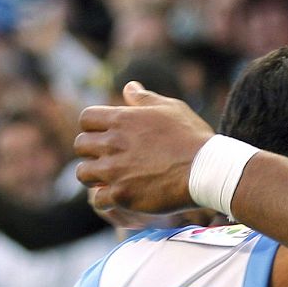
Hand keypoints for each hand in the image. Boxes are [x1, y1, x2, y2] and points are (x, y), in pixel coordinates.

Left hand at [74, 81, 213, 211]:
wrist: (207, 170)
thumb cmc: (192, 137)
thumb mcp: (171, 108)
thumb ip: (145, 98)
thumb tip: (129, 86)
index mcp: (122, 119)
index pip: (87, 119)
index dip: (93, 127)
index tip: (105, 135)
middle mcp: (113, 143)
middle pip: (80, 145)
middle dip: (91, 151)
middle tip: (108, 158)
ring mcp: (115, 170)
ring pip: (83, 173)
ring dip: (94, 176)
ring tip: (109, 179)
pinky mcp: (121, 194)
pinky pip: (98, 199)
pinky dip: (106, 200)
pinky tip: (119, 197)